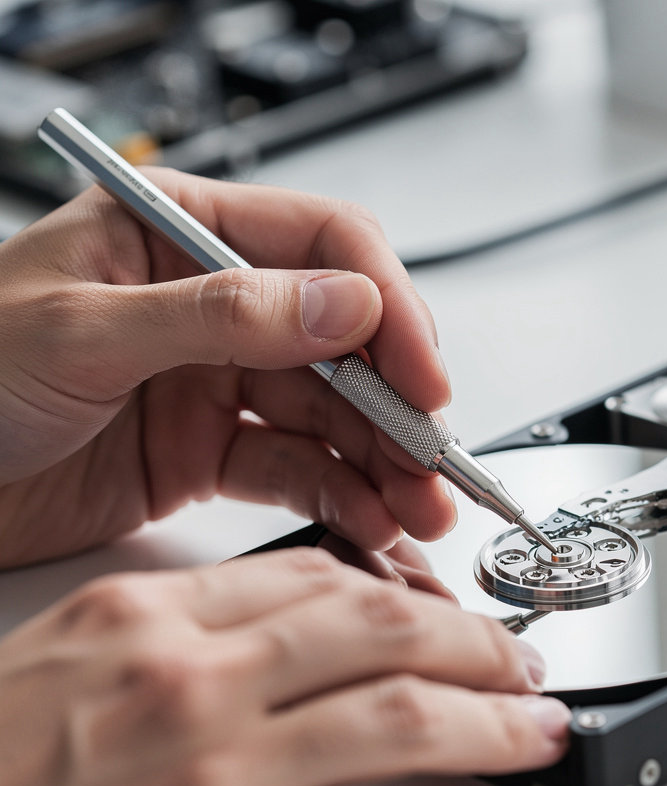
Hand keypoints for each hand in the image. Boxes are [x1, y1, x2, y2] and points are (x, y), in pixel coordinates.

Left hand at [0, 171, 454, 567]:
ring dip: (383, 462)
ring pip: (330, 417)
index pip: (322, 246)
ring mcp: (217, 383)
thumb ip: (220, 314)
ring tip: (420, 506)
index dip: (386, 307)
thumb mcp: (82, 328)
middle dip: (398, 404)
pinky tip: (369, 518)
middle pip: (343, 344)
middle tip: (433, 458)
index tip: (421, 372)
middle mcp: (214, 307)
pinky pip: (294, 469)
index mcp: (182, 236)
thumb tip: (344, 304)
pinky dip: (339, 496)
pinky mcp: (211, 452)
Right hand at [0, 548, 567, 785]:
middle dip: (478, 642)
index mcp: (152, 622)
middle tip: (526, 660)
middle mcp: (196, 682)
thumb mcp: (68, 662)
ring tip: (543, 730)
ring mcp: (219, 774)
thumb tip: (287, 626)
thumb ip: (181, 634)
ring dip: (497, 725)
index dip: (409, 593)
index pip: (320, 579)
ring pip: (405, 720)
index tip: (451, 612)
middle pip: (384, 631)